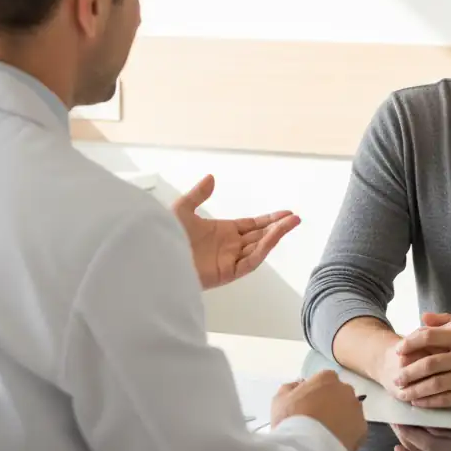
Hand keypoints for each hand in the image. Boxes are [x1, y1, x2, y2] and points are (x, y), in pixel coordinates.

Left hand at [171, 174, 299, 289]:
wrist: (155, 258)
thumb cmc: (164, 236)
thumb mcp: (181, 209)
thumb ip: (198, 195)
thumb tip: (211, 178)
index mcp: (222, 232)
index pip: (252, 226)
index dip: (269, 220)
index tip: (286, 214)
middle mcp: (229, 247)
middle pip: (260, 236)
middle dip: (278, 227)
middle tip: (296, 218)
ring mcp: (228, 260)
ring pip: (259, 247)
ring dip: (275, 236)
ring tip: (291, 223)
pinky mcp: (226, 273)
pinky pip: (250, 261)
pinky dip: (263, 249)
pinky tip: (273, 236)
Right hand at [270, 370, 366, 450]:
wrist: (306, 449)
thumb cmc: (291, 420)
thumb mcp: (280, 399)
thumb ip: (292, 387)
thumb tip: (300, 385)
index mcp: (326, 377)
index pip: (325, 382)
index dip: (317, 395)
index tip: (309, 407)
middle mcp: (345, 389)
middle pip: (339, 395)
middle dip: (332, 406)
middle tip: (319, 422)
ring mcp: (356, 408)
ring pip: (349, 412)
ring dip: (341, 420)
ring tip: (327, 436)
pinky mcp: (363, 429)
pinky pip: (356, 431)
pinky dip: (349, 436)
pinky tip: (335, 445)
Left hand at [393, 321, 450, 408]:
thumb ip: (447, 322)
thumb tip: (423, 317)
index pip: (430, 336)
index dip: (410, 343)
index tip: (398, 351)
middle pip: (429, 362)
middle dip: (409, 371)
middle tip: (396, 377)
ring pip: (436, 383)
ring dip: (416, 390)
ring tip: (404, 394)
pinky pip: (447, 399)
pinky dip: (430, 402)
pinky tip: (420, 403)